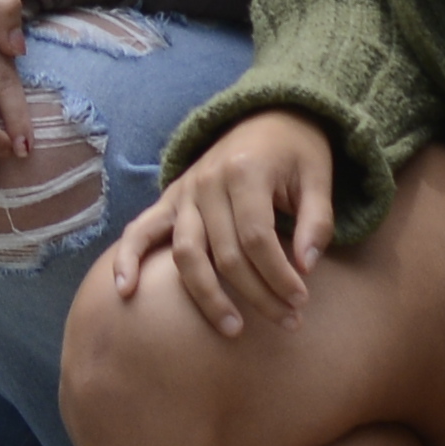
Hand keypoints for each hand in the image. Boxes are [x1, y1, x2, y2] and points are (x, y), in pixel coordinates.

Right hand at [103, 110, 333, 342]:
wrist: (267, 116)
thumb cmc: (297, 153)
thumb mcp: (319, 179)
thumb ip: (317, 223)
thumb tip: (306, 268)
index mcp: (245, 172)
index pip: (257, 239)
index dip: (280, 276)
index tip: (301, 301)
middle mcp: (208, 182)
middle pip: (226, 255)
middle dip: (259, 295)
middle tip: (288, 321)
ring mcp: (185, 192)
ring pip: (187, 255)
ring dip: (208, 297)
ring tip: (233, 329)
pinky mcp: (171, 200)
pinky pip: (141, 230)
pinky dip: (128, 258)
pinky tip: (124, 291)